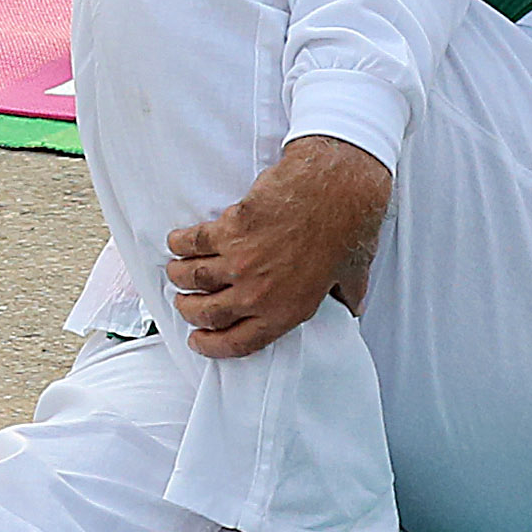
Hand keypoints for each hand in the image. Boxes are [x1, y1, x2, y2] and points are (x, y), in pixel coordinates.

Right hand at [162, 135, 391, 355]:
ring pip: (193, 277)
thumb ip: (346, 297)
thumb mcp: (354, 275)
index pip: (238, 342)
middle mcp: (258, 292)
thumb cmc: (349, 226)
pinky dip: (179, 243)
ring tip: (178, 271)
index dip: (211, 345)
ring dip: (180, 276)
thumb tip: (353, 307)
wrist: (338, 186)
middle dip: (190, 310)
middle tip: (185, 303)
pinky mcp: (230, 228)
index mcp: (287, 311)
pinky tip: (177, 242)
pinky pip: (193, 242)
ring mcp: (240, 261)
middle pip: (206, 313)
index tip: (198, 339)